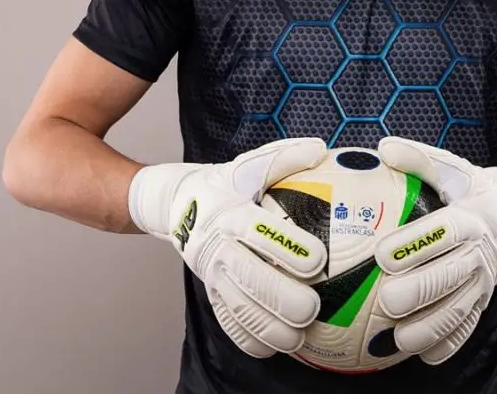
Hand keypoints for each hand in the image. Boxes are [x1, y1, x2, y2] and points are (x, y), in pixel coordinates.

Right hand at [127, 137, 327, 358]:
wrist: (176, 203)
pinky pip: (226, 320)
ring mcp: (213, 272)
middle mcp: (220, 245)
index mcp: (232, 213)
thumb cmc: (223, 184)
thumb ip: (283, 157)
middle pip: (249, 276)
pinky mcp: (210, 290)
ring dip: (268, 326)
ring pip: (238, 306)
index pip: (260, 232)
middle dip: (281, 297)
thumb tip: (320, 148)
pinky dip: (246, 338)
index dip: (288, 247)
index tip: (319, 260)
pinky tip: (270, 349)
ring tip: (298, 338)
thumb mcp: (248, 165)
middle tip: (312, 309)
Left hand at [373, 137, 496, 364]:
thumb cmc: (475, 188)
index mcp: (470, 217)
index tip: (382, 254)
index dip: (414, 244)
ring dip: (430, 325)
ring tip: (399, 338)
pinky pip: (469, 323)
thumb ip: (419, 158)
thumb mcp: (453, 169)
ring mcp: (485, 278)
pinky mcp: (485, 296)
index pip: (442, 232)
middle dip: (419, 290)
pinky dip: (449, 341)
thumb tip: (384, 147)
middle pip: (450, 274)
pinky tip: (425, 355)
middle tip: (387, 301)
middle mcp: (480, 250)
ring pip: (459, 306)